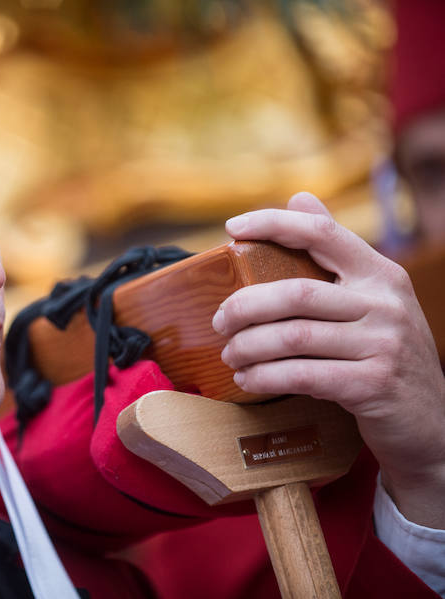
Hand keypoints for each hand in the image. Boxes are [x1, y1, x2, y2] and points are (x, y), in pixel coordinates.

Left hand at [212, 192, 444, 528]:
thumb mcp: (372, 300)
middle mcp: (385, 304)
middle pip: (295, 294)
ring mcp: (383, 345)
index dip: (273, 224)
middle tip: (219, 322)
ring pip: (293, 338)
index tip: (232, 227)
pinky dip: (264, 377)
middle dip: (244, 307)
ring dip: (248, 347)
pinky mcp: (372, 385)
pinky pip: (302, 376)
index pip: (323, 234)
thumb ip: (335, 253)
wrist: (433, 422)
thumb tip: (299, 198)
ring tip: (230, 355)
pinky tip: (248, 380)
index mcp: (381, 275)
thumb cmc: (386, 354)